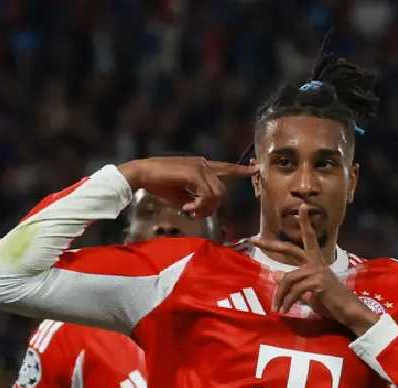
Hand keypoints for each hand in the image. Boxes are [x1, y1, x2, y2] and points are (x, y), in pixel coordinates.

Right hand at [118, 157, 256, 216]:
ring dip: (205, 208)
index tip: (256, 169)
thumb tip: (200, 209)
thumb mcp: (181, 194)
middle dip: (211, 208)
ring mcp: (200, 166)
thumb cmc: (157, 184)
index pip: (226, 168)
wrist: (141, 174)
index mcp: (201, 166)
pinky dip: (199, 205)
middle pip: (222, 191)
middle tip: (194, 213)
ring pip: (216, 194)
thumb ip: (195, 199)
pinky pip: (207, 194)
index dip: (241, 170)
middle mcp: (203, 164)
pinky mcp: (194, 172)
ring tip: (190, 210)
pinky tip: (187, 207)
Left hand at [249, 204, 377, 334]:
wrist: (348, 311)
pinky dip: (287, 302)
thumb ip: (295, 283)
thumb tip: (277, 275)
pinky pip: (294, 291)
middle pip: (290, 249)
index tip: (302, 207)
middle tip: (255, 240)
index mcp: (316, 261)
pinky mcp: (318, 283)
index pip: (309, 238)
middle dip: (272, 244)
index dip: (305, 222)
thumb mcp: (309, 292)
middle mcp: (316, 262)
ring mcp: (317, 271)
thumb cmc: (331, 302)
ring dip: (280, 296)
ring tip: (277, 308)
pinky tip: (285, 310)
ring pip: (287, 279)